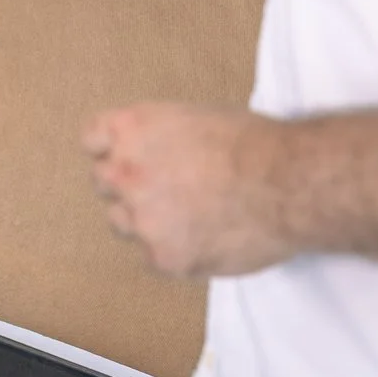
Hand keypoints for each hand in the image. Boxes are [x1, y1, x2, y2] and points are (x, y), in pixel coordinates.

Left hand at [81, 103, 292, 278]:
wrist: (285, 184)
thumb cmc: (252, 144)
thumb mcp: (193, 118)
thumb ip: (158, 140)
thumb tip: (153, 156)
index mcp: (131, 130)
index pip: (91, 140)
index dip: (110, 149)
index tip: (125, 157)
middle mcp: (125, 173)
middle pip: (102, 184)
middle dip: (128, 187)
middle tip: (166, 192)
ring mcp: (141, 218)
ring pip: (122, 225)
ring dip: (147, 223)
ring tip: (191, 218)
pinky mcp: (162, 257)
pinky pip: (154, 258)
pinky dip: (175, 253)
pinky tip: (206, 240)